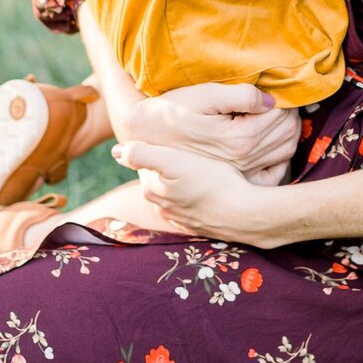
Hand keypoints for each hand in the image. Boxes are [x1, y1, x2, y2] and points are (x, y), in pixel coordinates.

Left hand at [112, 140, 279, 244]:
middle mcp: (163, 208)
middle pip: (160, 180)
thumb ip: (143, 154)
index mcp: (153, 190)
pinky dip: (197, 198)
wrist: (246, 214)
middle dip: (168, 166)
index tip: (172, 136)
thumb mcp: (174, 161)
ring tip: (200, 167)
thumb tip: (115, 150)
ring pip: (176, 195)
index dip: (157, 148)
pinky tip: (210, 188)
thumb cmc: (212, 181)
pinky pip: (193, 207)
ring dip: (183, 183)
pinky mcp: (200, 226)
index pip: (145, 163)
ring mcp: (182, 220)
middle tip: (187, 149)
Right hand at [121, 84, 299, 179]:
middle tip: (283, 97)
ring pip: (286, 151)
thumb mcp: (204, 95)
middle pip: (287, 134)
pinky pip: (274, 174)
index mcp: (239, 139)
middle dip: (291, 113)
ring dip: (290, 131)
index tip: (280, 86)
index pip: (281, 116)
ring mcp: (242, 172)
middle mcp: (244, 160)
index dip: (286, 98)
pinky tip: (275, 142)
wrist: (147, 135)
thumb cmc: (174, 109)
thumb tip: (270, 99)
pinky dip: (282, 158)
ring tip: (279, 113)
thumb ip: (240, 96)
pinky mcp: (237, 178)